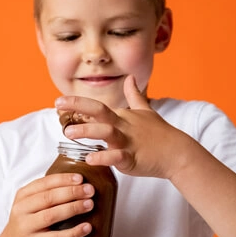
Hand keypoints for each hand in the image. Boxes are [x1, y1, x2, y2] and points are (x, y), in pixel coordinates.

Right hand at [0, 173, 94, 236]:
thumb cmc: (28, 222)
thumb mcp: (30, 204)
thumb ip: (47, 193)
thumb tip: (78, 183)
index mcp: (23, 196)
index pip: (44, 183)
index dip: (63, 179)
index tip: (80, 178)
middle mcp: (22, 210)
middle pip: (49, 197)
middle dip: (72, 192)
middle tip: (89, 190)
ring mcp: (26, 227)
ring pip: (51, 215)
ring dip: (73, 208)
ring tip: (89, 204)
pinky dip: (74, 232)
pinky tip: (86, 227)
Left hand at [55, 75, 196, 178]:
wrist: (178, 152)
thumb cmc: (159, 133)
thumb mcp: (146, 110)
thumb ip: (134, 95)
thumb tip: (130, 78)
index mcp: (122, 116)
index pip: (96, 106)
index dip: (77, 102)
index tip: (58, 101)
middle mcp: (123, 126)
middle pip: (99, 112)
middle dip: (78, 106)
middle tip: (57, 104)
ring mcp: (128, 142)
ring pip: (107, 132)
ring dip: (88, 131)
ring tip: (69, 133)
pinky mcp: (133, 159)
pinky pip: (117, 157)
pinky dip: (104, 157)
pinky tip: (90, 158)